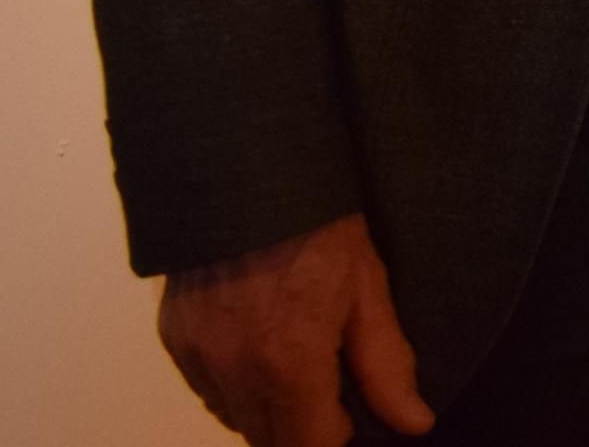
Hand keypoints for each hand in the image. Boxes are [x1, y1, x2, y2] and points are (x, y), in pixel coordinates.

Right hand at [157, 211, 431, 443]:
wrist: (247, 169)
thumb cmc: (319, 223)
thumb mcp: (368, 288)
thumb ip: (387, 366)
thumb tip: (414, 423)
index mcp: (288, 365)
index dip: (332, 439)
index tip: (349, 419)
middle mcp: (234, 372)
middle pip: (267, 440)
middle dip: (301, 428)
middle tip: (331, 389)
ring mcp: (197, 357)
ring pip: (234, 418)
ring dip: (266, 410)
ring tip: (296, 360)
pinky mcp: (174, 338)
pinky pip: (206, 388)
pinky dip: (234, 384)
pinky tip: (259, 346)